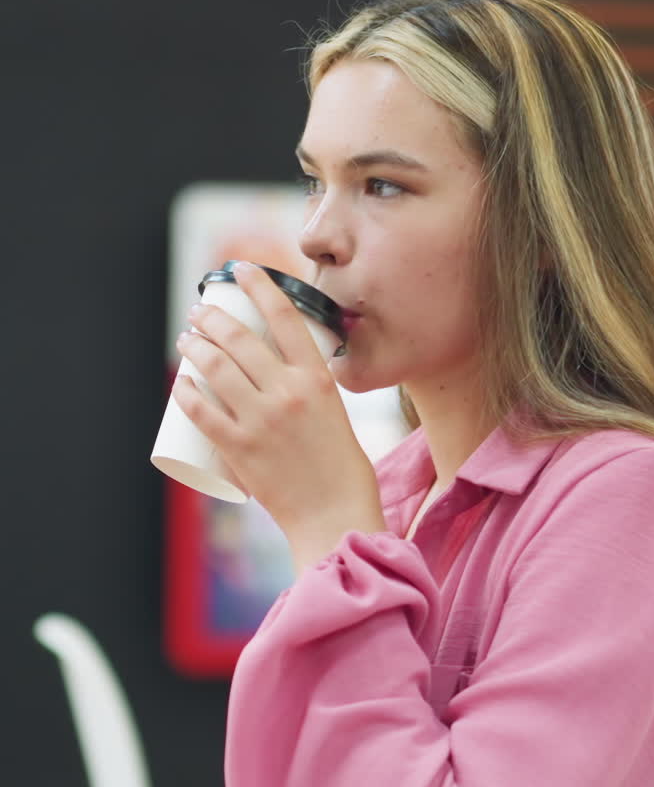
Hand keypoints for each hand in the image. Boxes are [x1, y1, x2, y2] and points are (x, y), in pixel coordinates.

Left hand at [173, 263, 386, 569]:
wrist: (336, 516)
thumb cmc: (342, 470)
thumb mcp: (336, 415)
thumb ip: (308, 392)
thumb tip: (277, 375)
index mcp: (318, 379)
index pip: (284, 316)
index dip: (258, 285)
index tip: (240, 269)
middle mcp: (288, 393)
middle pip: (239, 339)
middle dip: (212, 318)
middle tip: (200, 313)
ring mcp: (261, 420)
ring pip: (215, 368)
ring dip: (194, 346)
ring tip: (187, 339)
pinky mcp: (240, 449)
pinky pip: (202, 412)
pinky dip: (185, 393)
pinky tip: (179, 383)